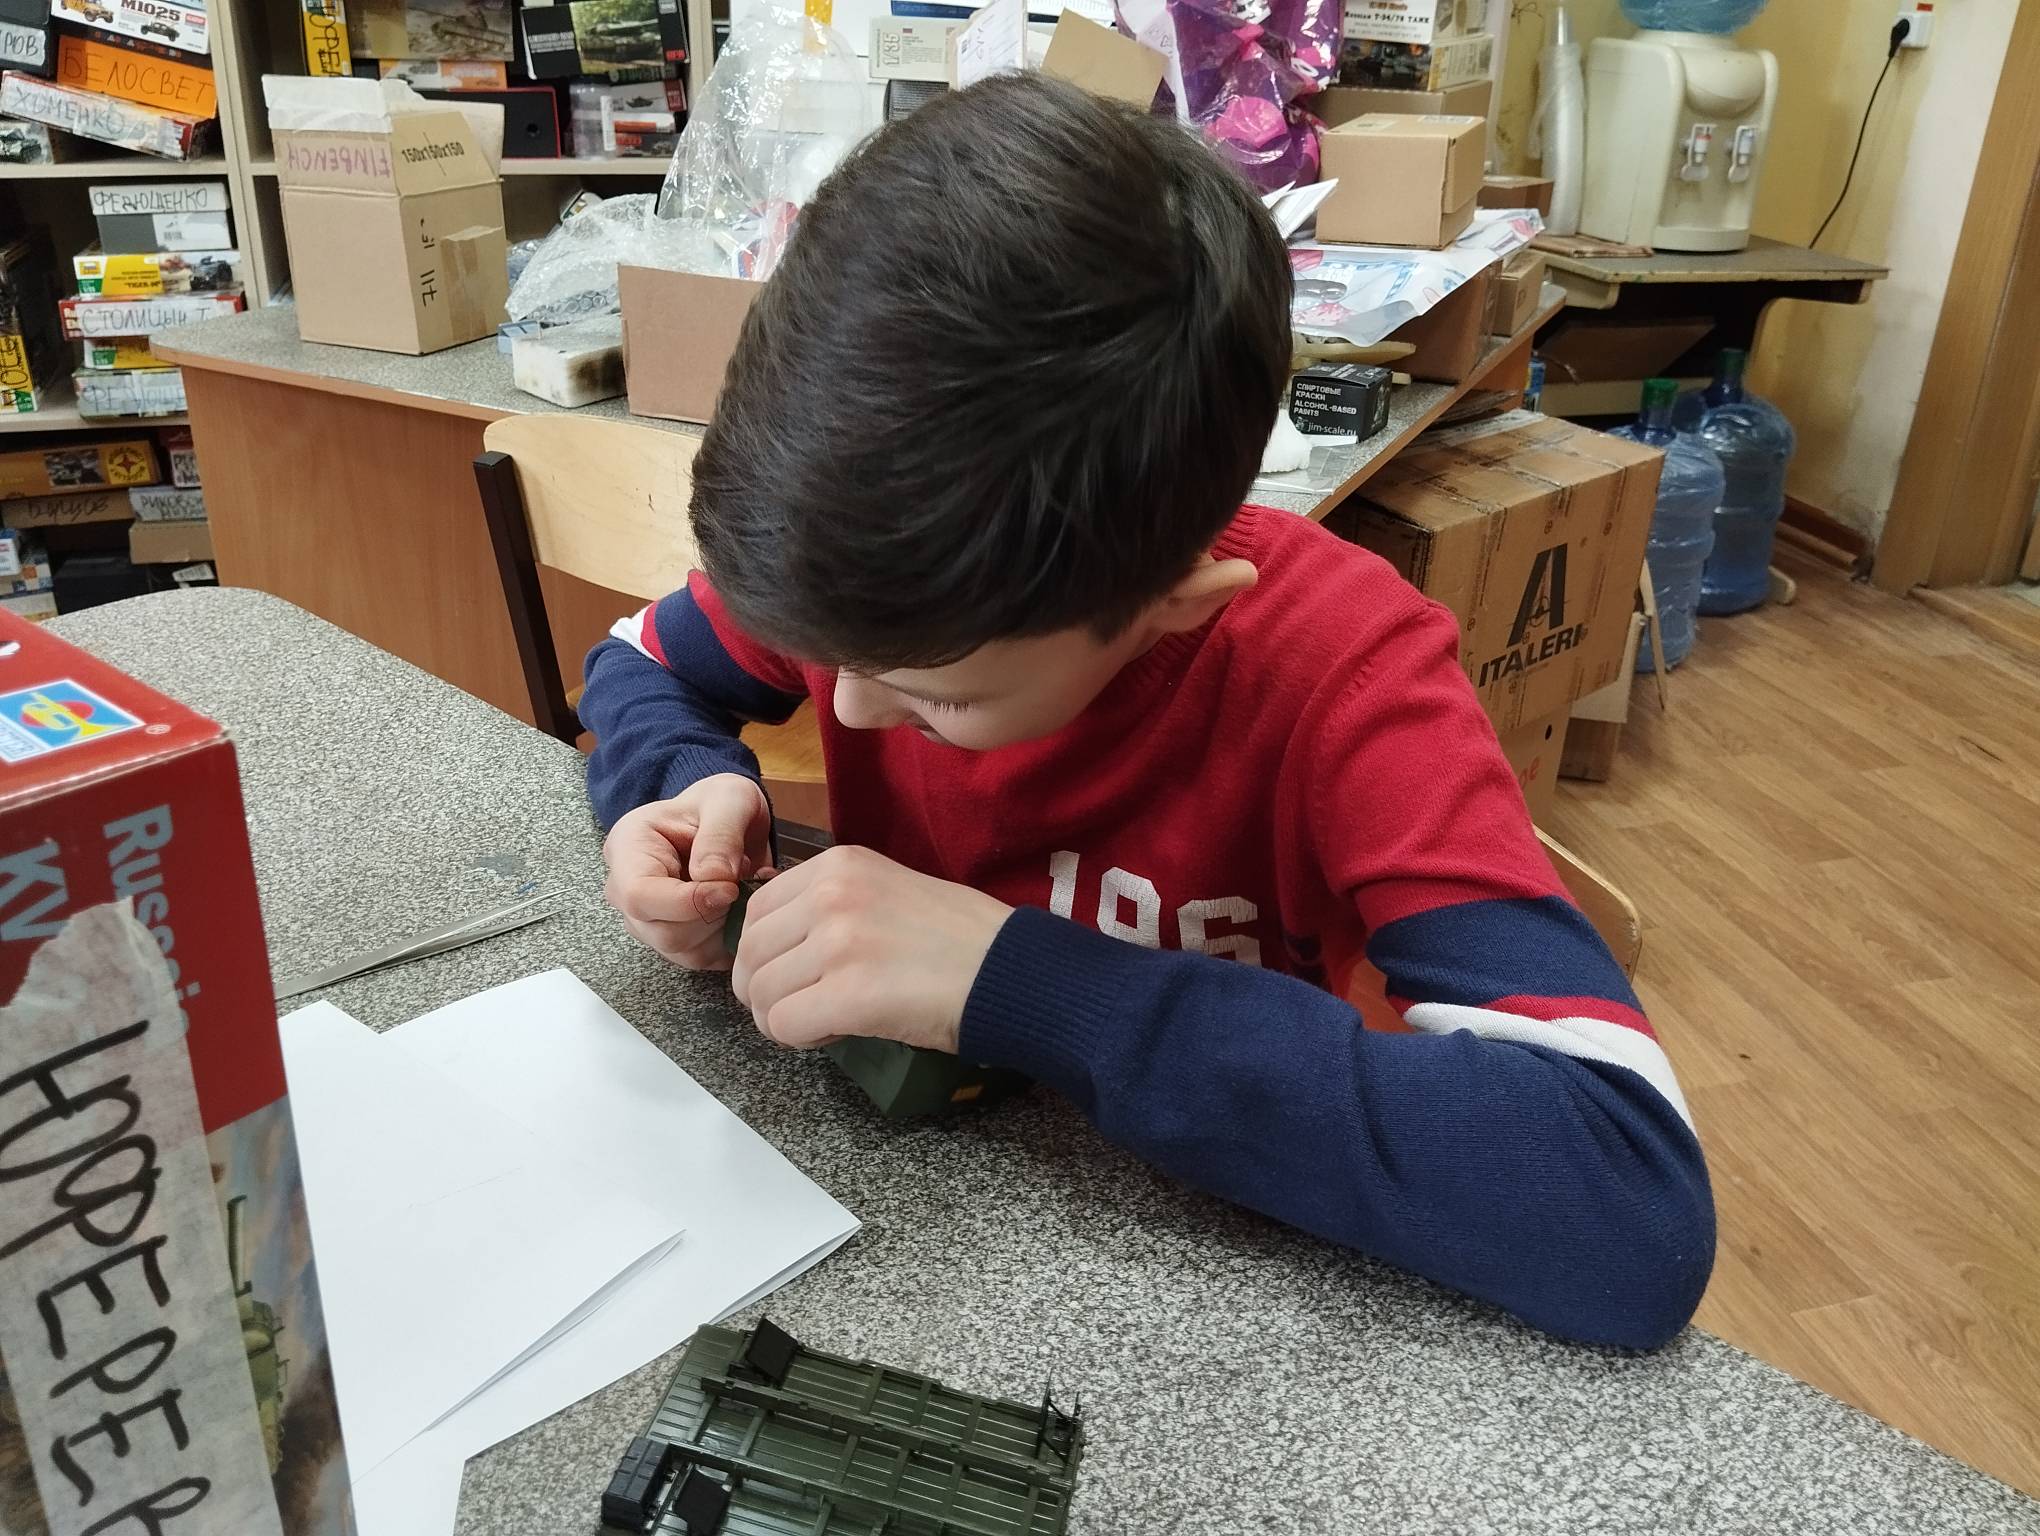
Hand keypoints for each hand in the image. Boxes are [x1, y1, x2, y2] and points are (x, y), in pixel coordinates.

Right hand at [602, 774, 771, 969]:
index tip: (730, 887)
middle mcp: (626, 891)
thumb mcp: (729, 799)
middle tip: (741, 881)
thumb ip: (721, 834)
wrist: (724, 820)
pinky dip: (731, 939)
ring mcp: (646, 921)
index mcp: (627, 848)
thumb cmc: (719, 804)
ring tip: (741, 888)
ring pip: (684, 951)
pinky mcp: (672, 941)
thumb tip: (714, 879)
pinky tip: (740, 907)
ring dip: (725, 927)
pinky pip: (702, 959)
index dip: (689, 902)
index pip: (640, 895)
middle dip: (713, 914)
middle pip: (662, 932)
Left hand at [731, 845, 1011, 1052]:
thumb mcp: (887, 888)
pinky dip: (801, 1038)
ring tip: (824, 1020)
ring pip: (761, 994)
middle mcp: (831, 895)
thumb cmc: (959, 937)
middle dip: (764, 991)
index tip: (794, 974)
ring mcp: (839, 942)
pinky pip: (784, 1025)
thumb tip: (781, 945)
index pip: (756, 913)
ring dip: (782, 1017)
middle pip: (749, 955)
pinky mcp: (850, 994)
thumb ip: (832, 904)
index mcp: (838, 865)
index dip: (765, 954)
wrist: (1009, 969)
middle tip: (801, 1008)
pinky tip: (835, 1032)